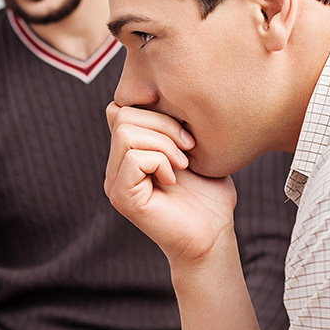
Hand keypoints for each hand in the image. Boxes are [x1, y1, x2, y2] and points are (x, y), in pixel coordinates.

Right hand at [105, 103, 236, 266]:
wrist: (213, 236)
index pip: (122, 107)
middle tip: (188, 150)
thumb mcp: (194, 150)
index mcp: (128, 154)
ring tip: (182, 165)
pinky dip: (160, 161)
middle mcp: (115, 167)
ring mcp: (115, 183)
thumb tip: (165, 93)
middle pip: (122, 113)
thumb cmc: (209, 197)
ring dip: (164, 143)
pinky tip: (174, 178)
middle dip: (163, 124)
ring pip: (127, 132)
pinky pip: (133, 157)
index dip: (155, 110)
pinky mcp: (122, 197)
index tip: (187, 134)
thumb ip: (173, 126)